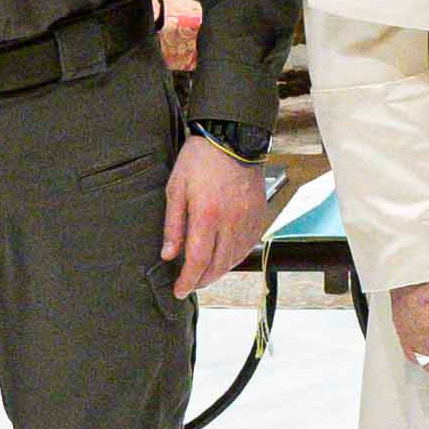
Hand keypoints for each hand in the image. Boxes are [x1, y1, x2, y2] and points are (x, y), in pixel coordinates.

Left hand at [158, 134, 271, 302]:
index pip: (198, 261)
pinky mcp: (259, 215)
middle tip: (189, 284)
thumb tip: (169, 255)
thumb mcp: (176, 189)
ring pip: (235, 258)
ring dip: (219, 271)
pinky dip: (234, 257)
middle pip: (218, 266)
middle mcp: (231, 221)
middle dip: (202, 280)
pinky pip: (248, 245)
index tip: (179, 291)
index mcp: (207, 215)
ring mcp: (248, 219)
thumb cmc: (200, 160)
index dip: (188, 281)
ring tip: (204, 273)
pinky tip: (224, 257)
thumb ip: (173, 225)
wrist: (232, 137)